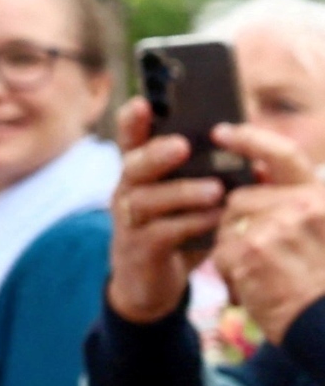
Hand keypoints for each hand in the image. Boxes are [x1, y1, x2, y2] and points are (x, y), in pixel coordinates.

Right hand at [107, 96, 229, 322]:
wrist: (150, 283)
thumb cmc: (176, 230)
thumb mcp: (187, 199)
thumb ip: (211, 175)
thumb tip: (257, 158)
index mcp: (141, 172)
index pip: (130, 139)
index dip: (132, 120)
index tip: (143, 102)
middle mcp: (128, 191)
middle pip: (132, 165)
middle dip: (156, 154)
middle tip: (182, 146)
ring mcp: (130, 221)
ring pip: (148, 200)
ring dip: (182, 192)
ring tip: (215, 190)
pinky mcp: (140, 249)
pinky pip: (162, 233)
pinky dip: (190, 225)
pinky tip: (214, 221)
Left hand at [214, 124, 324, 343]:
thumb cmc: (322, 281)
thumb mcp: (322, 230)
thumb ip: (296, 202)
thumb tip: (261, 170)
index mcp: (322, 198)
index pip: (283, 154)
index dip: (251, 138)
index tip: (222, 130)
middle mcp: (302, 206)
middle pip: (241, 197)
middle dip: (240, 222)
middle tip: (264, 253)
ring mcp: (275, 226)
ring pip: (228, 224)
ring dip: (235, 247)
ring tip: (265, 271)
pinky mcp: (249, 251)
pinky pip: (221, 251)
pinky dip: (230, 270)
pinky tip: (254, 285)